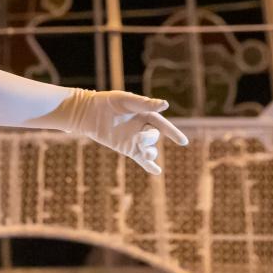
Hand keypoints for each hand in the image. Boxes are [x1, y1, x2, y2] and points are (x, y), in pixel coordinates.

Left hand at [70, 91, 188, 174]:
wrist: (89, 112)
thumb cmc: (107, 102)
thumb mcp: (126, 100)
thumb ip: (145, 104)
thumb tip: (165, 104)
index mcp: (145, 114)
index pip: (162, 124)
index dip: (173, 133)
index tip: (183, 142)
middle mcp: (142, 127)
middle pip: (154, 136)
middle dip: (150, 139)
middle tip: (140, 138)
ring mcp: (134, 139)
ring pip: (149, 149)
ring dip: (150, 153)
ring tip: (146, 155)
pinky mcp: (126, 147)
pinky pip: (140, 158)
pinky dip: (149, 165)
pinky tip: (156, 171)